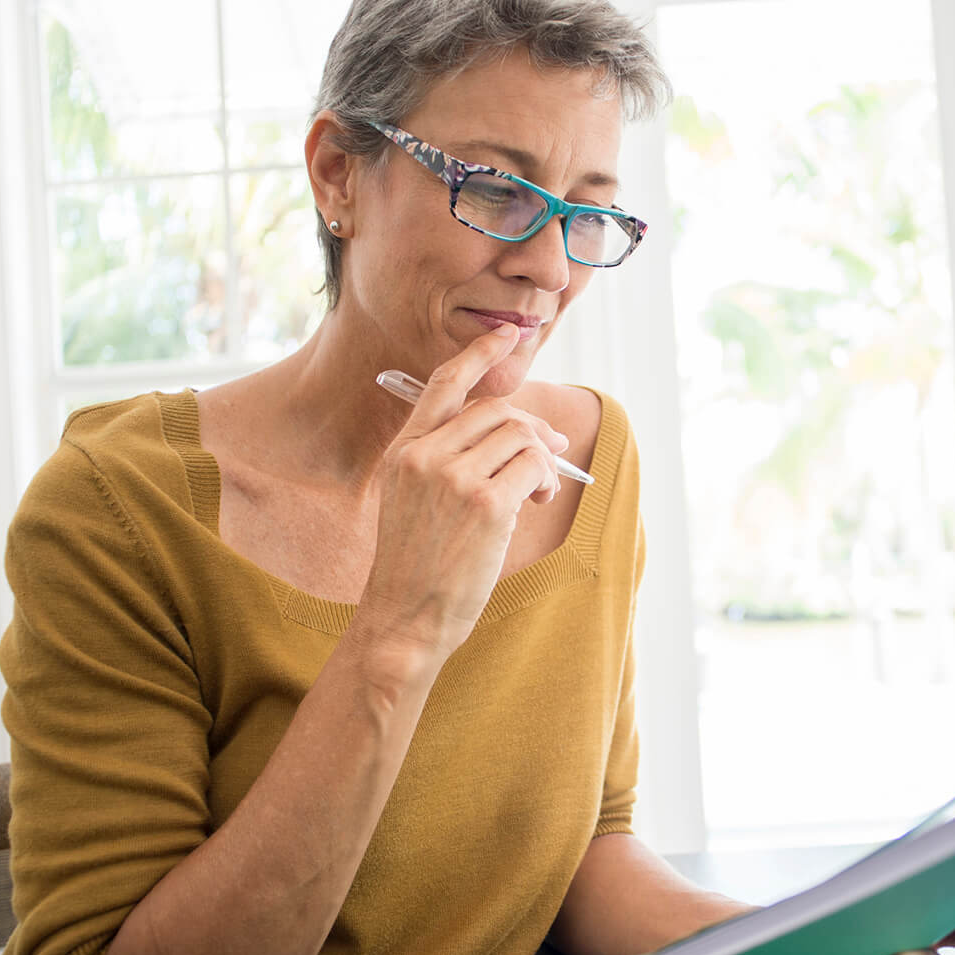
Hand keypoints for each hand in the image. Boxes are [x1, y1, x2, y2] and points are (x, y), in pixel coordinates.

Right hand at [357, 323, 569, 660]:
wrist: (404, 618)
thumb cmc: (416, 568)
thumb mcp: (414, 503)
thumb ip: (448, 463)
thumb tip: (522, 433)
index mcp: (403, 453)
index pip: (442, 385)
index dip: (479, 355)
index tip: (507, 335)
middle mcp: (423, 457)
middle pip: (496, 411)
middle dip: (533, 429)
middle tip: (551, 455)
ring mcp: (452, 478)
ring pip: (520, 436)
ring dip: (542, 460)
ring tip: (537, 492)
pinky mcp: (485, 504)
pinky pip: (533, 467)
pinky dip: (545, 479)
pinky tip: (537, 501)